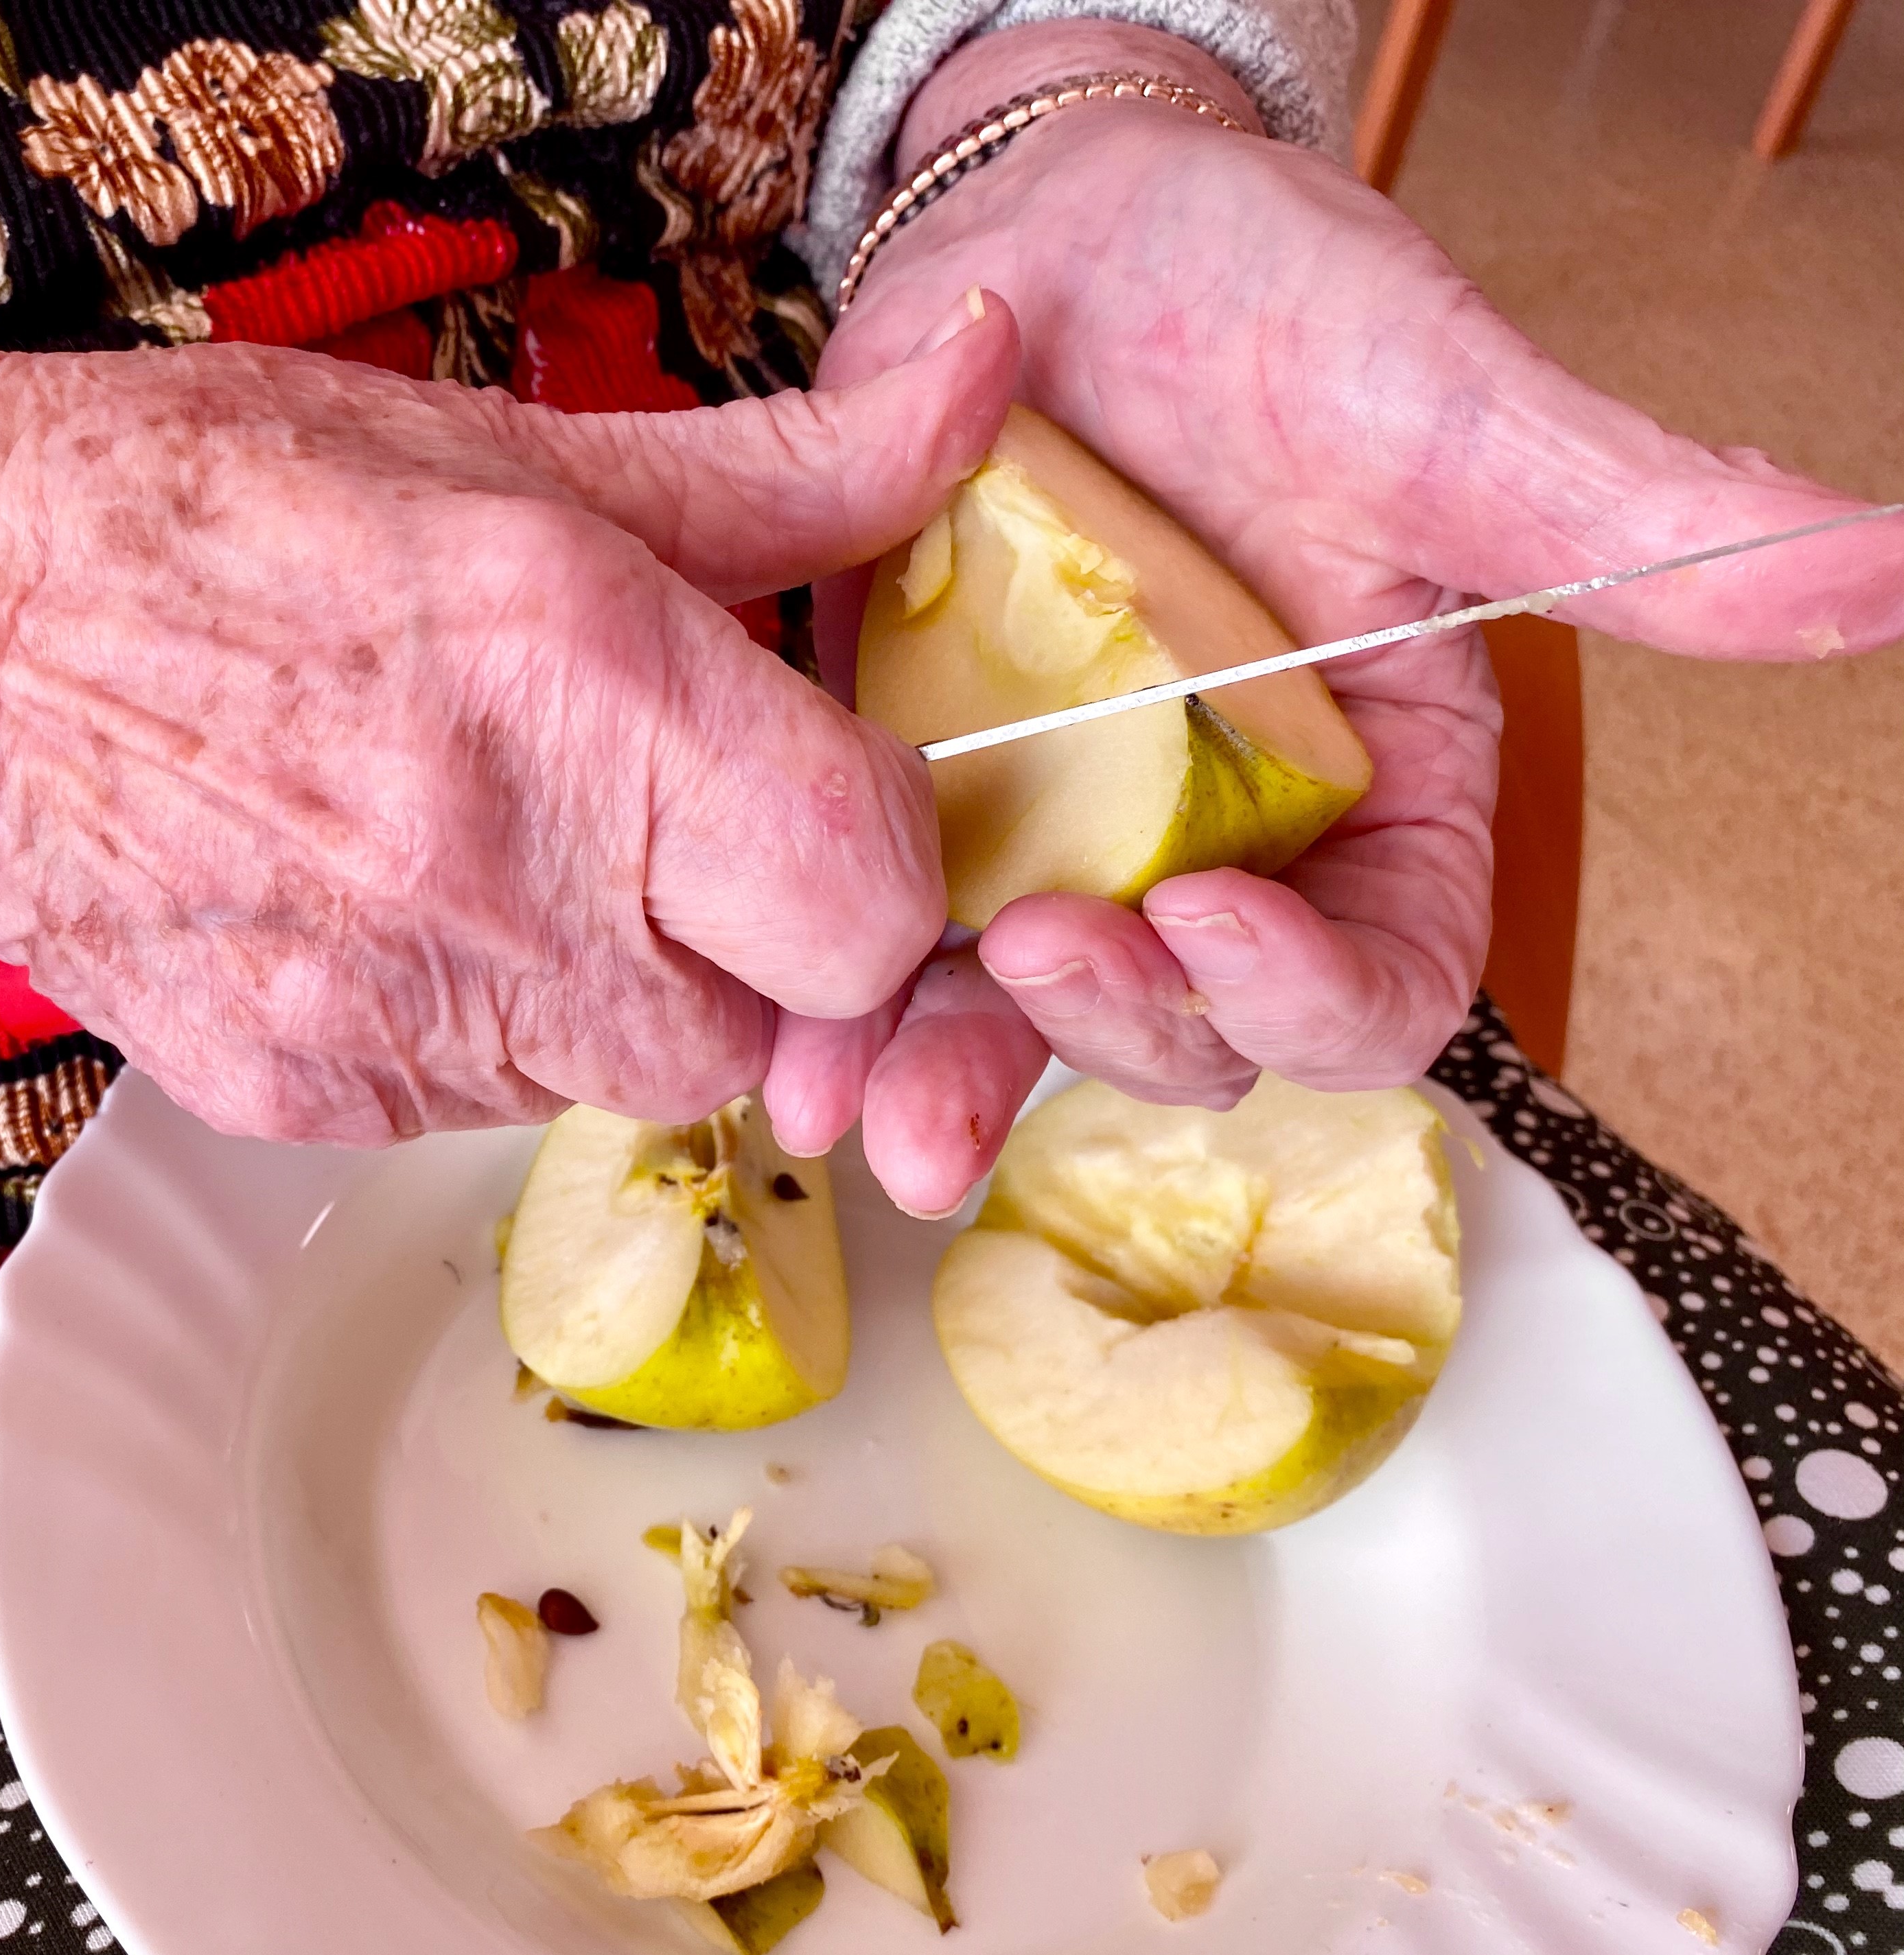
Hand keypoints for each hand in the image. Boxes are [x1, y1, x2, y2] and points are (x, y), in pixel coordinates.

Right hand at [0, 318, 1017, 1139]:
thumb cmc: (206, 506)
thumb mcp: (509, 448)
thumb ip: (787, 470)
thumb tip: (986, 381)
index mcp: (580, 684)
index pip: (873, 896)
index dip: (889, 865)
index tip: (826, 799)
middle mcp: (505, 880)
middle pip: (780, 1028)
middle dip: (772, 948)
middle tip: (674, 831)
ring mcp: (397, 1016)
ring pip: (637, 1075)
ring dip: (628, 982)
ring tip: (505, 842)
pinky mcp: (311, 1097)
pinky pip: (489, 1104)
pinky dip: (494, 1022)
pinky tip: (398, 902)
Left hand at [767, 21, 1903, 1214]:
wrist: (1044, 233)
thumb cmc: (1256, 292)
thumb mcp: (1437, 403)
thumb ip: (1628, 515)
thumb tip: (1889, 570)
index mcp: (1373, 788)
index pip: (1383, 972)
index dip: (1313, 991)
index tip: (1223, 922)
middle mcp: (1217, 840)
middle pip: (1196, 1029)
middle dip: (1115, 1033)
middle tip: (1033, 959)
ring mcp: (1055, 830)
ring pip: (1025, 1020)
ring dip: (951, 1080)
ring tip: (862, 1105)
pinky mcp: (917, 794)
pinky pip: (881, 939)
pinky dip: (832, 1002)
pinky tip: (778, 1046)